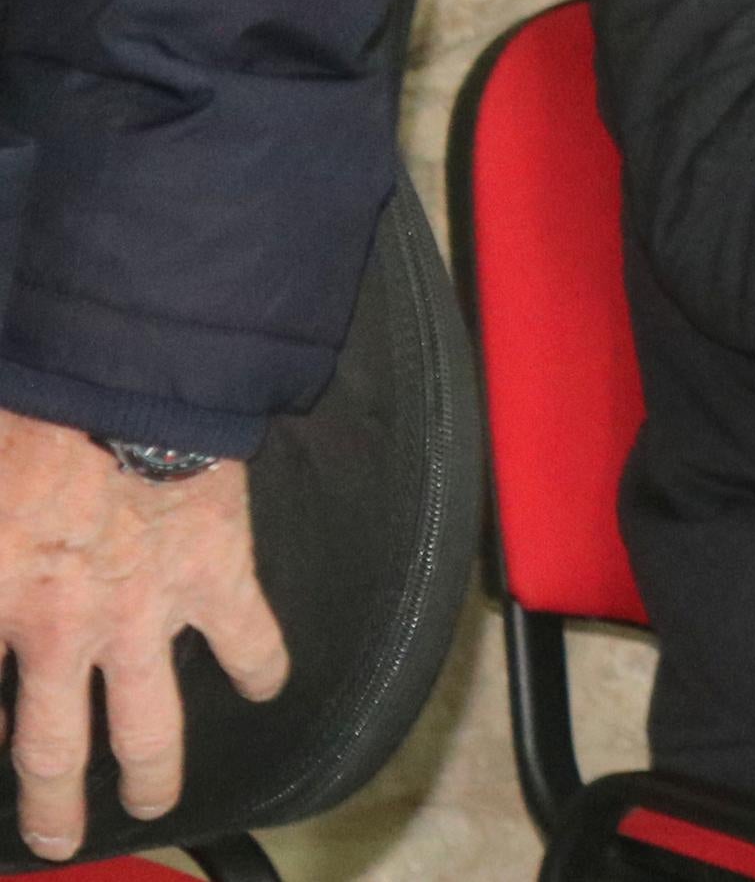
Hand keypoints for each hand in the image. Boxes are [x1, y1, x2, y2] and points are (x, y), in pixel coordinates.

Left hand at [0, 412, 287, 859]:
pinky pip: (248, 641)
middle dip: (52, 804)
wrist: (128, 375)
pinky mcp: (215, 576)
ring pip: (149, 727)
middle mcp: (60, 630)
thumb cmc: (30, 415)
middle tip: (60, 836)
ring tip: (150, 802)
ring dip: (149, 775)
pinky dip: (261, 668)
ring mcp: (144, 612)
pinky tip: (266, 686)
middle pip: (49, 750)